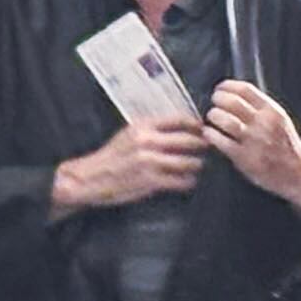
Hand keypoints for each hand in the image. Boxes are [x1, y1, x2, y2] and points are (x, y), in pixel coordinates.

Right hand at [53, 117, 210, 212]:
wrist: (89, 178)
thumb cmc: (111, 157)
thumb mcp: (128, 135)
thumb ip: (152, 130)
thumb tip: (182, 129)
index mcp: (142, 126)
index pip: (180, 119)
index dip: (197, 125)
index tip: (205, 130)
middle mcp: (147, 141)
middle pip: (191, 140)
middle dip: (204, 146)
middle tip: (212, 149)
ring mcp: (150, 162)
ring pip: (191, 162)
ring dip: (199, 166)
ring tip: (200, 167)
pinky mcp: (151, 181)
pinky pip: (183, 181)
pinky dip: (189, 181)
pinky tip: (188, 181)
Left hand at [205, 80, 300, 206]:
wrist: (300, 174)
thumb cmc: (286, 145)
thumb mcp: (280, 120)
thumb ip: (260, 107)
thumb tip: (234, 93)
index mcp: (273, 112)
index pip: (245, 89)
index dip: (226, 86)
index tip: (219, 88)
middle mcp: (264, 123)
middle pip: (231, 101)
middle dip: (217, 100)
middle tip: (214, 104)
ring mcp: (254, 140)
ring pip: (224, 119)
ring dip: (213, 116)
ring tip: (212, 119)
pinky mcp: (244, 157)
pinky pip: (219, 140)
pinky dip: (210, 135)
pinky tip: (210, 134)